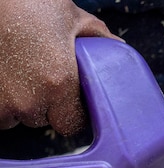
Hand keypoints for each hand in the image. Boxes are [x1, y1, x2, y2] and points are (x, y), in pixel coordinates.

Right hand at [0, 0, 119, 134]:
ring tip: (24, 75)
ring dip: (22, 103)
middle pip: (42, 120)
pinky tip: (8, 78)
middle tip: (44, 78)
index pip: (71, 124)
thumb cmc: (28, 2)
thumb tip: (117, 49)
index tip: (71, 100)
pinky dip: (3, 100)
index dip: (73, 113)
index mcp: (59, 84)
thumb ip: (99, 38)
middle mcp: (29, 100)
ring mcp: (1, 100)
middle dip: (46, 104)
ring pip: (17, 117)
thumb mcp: (72, 18)